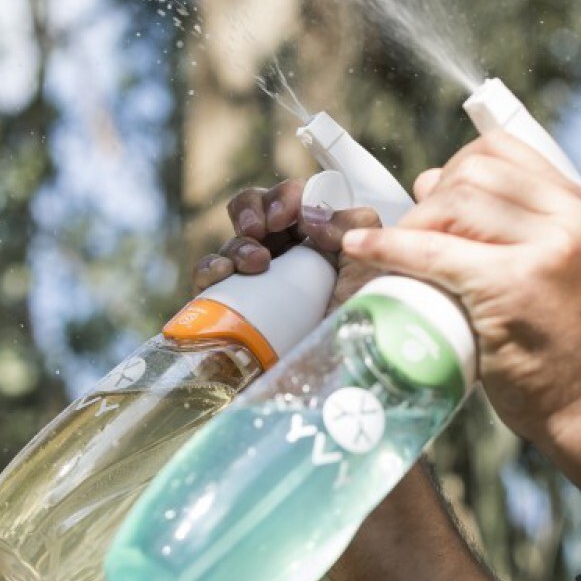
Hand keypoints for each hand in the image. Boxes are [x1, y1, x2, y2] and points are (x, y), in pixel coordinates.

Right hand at [191, 178, 387, 308]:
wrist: (342, 382)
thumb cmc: (363, 325)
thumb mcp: (373, 267)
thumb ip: (355, 224)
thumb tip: (311, 215)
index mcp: (317, 242)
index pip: (291, 201)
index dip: (285, 198)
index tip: (291, 216)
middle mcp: (285, 259)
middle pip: (252, 210)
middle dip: (253, 209)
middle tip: (265, 228)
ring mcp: (254, 284)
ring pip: (232, 241)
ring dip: (240, 242)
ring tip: (257, 263)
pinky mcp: (229, 310)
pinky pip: (208, 276)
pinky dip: (210, 267)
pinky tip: (222, 274)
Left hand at [339, 133, 580, 442]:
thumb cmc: (559, 340)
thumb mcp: (553, 262)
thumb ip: (507, 223)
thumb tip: (429, 184)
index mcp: (577, 205)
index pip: (499, 148)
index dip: (453, 167)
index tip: (433, 200)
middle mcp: (569, 217)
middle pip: (471, 172)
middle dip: (429, 199)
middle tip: (416, 237)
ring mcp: (547, 250)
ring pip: (452, 201)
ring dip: (412, 224)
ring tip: (402, 255)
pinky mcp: (514, 286)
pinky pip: (434, 251)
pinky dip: (389, 247)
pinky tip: (361, 251)